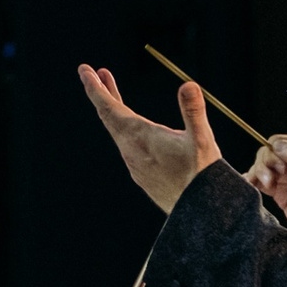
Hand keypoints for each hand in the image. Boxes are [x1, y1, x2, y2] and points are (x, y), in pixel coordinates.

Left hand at [78, 66, 222, 213]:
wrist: (198, 214)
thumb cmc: (201, 177)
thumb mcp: (202, 141)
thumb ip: (193, 111)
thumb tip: (188, 85)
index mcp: (140, 137)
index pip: (110, 108)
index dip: (95, 88)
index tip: (84, 71)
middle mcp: (131, 150)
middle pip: (109, 116)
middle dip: (100, 92)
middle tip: (90, 73)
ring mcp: (134, 163)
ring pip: (116, 130)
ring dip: (112, 108)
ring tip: (110, 90)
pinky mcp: (141, 173)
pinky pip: (126, 144)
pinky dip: (123, 127)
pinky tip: (132, 126)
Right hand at [246, 135, 286, 257]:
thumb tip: (276, 143)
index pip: (280, 142)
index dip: (273, 153)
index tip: (279, 169)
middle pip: (267, 154)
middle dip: (264, 164)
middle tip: (270, 181)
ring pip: (262, 167)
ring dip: (258, 173)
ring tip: (265, 186)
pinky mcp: (280, 193)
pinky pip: (261, 183)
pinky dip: (253, 182)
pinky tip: (250, 185)